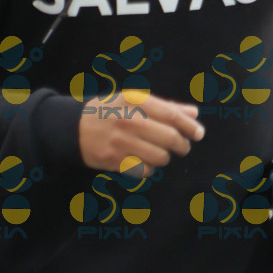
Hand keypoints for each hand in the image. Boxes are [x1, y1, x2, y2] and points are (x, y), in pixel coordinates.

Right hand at [78, 88, 203, 176]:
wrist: (74, 127)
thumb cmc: (110, 111)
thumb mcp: (134, 101)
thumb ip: (165, 107)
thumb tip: (194, 113)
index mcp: (136, 101)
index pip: (172, 115)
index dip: (190, 126)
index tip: (199, 133)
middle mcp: (129, 119)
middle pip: (170, 138)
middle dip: (182, 145)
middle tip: (182, 146)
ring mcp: (121, 141)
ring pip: (160, 157)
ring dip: (164, 158)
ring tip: (159, 153)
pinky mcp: (114, 160)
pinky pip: (145, 170)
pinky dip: (149, 168)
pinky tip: (143, 161)